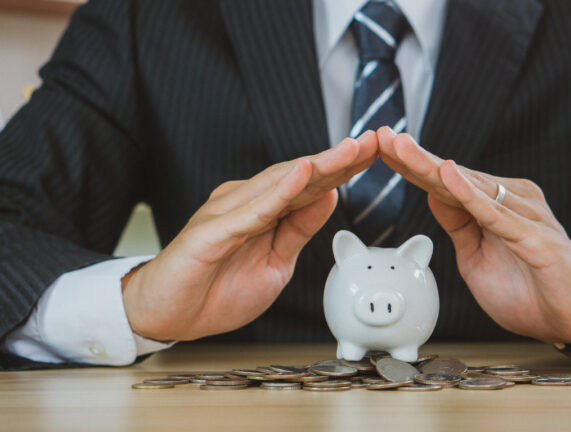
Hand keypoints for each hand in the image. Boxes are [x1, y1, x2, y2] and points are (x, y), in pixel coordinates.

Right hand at [122, 131, 378, 340]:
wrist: (169, 316)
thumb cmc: (217, 289)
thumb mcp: (276, 262)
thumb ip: (299, 229)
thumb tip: (329, 197)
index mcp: (264, 209)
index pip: (311, 185)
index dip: (344, 169)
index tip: (376, 153)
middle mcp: (246, 202)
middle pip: (301, 176)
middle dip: (340, 158)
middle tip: (374, 140)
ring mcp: (228, 213)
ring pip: (281, 184)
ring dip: (318, 166)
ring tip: (350, 149)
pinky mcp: (212, 231)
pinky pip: (252, 211)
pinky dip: (279, 192)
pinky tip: (302, 175)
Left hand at [378, 128, 570, 345]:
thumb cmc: (529, 288)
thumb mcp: (476, 258)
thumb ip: (458, 224)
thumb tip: (432, 192)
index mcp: (495, 206)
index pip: (446, 182)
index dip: (413, 165)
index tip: (382, 146)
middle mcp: (511, 201)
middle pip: (454, 177)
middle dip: (415, 157)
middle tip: (384, 137)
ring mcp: (525, 216)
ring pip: (470, 189)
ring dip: (433, 168)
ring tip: (402, 148)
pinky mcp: (537, 238)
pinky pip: (497, 216)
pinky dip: (471, 196)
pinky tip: (448, 177)